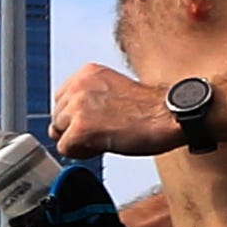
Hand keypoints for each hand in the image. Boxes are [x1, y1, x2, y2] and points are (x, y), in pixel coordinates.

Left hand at [53, 61, 178, 155]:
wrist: (168, 116)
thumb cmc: (152, 109)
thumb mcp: (115, 91)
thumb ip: (91, 99)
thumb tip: (74, 120)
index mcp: (87, 73)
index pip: (61, 99)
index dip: (76, 116)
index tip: (94, 123)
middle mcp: (79, 86)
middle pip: (58, 116)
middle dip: (75, 129)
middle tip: (103, 133)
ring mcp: (78, 106)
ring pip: (58, 132)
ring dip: (78, 141)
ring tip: (104, 139)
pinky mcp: (81, 128)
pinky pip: (65, 148)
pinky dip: (81, 153)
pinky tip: (101, 147)